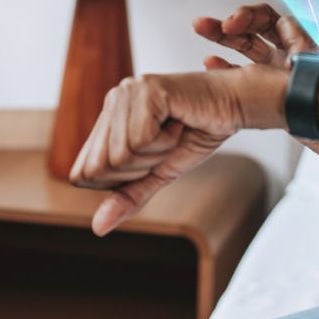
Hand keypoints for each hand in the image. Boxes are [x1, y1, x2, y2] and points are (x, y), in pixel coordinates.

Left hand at [67, 72, 248, 236]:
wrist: (235, 105)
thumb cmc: (197, 133)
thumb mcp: (157, 173)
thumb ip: (127, 197)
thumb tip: (98, 229)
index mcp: (108, 119)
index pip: (83, 173)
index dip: (120, 180)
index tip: (151, 159)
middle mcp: (111, 102)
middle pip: (99, 168)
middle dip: (138, 169)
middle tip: (164, 146)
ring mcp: (126, 93)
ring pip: (120, 155)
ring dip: (156, 155)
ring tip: (173, 133)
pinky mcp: (145, 89)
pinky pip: (141, 140)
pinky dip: (166, 142)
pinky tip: (179, 122)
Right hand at [193, 3, 318, 170]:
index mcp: (313, 46)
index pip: (287, 23)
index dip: (269, 25)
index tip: (253, 34)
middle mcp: (291, 53)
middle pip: (261, 25)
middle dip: (242, 19)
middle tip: (226, 24)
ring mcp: (275, 70)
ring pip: (244, 44)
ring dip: (222, 34)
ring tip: (200, 25)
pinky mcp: (264, 89)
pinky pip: (239, 72)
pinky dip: (223, 65)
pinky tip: (209, 62)